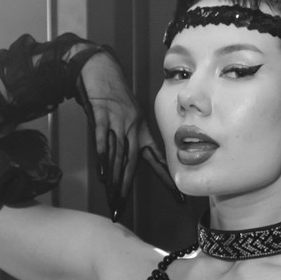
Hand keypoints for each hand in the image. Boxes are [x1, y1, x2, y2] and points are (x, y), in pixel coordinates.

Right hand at [75, 50, 180, 218]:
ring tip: (113, 201)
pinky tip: (103, 175)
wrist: (100, 69)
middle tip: (121, 210)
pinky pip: (102, 140)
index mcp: (142, 131)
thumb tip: (130, 159)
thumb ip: (131, 138)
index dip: (167, 180)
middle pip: (131, 165)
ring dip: (115, 181)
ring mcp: (117, 123)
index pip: (158, 160)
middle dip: (126, 190)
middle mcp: (133, 129)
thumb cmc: (114, 94)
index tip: (180, 199)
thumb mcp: (128, 116)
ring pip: (118, 156)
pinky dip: (103, 158)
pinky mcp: (101, 116)